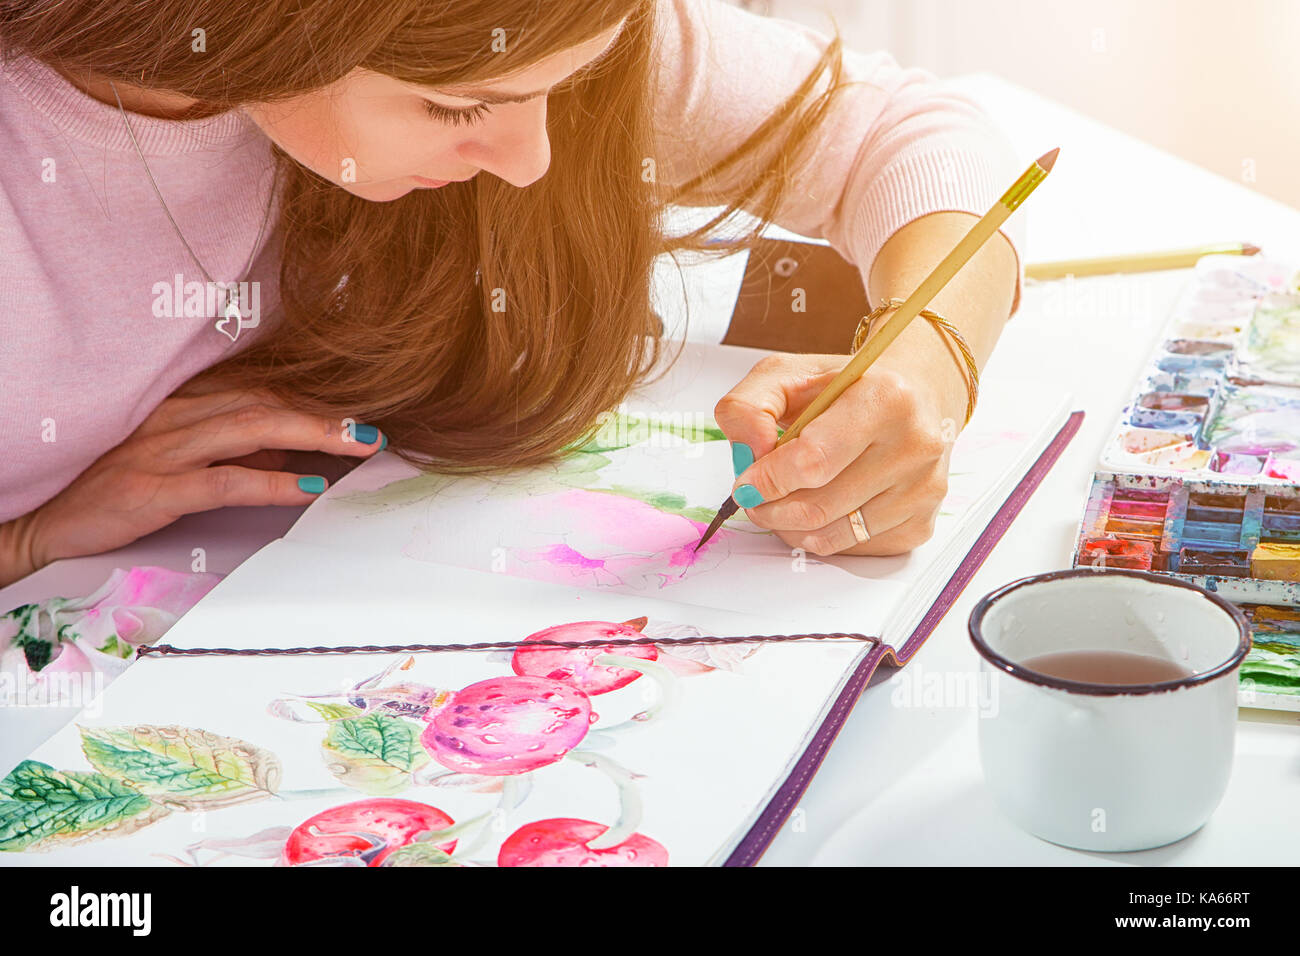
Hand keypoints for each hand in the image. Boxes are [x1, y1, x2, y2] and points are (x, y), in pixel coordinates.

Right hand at [9, 389, 385, 577]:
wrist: (51, 519)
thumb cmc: (123, 488)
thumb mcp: (186, 462)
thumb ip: (237, 453)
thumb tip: (295, 457)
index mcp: (187, 406)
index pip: (263, 390)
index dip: (315, 399)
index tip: (362, 408)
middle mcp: (179, 417)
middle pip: (267, 402)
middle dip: (327, 413)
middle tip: (375, 427)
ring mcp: (166, 449)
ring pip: (252, 428)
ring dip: (314, 435)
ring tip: (358, 444)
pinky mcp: (155, 488)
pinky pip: (225, 480)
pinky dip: (273, 483)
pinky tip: (309, 487)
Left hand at [713, 341, 965, 556]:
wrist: (915, 395)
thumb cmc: (848, 387)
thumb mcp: (786, 374)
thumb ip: (748, 407)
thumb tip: (748, 455)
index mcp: (885, 397)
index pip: (813, 461)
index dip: (769, 479)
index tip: (747, 483)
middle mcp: (915, 444)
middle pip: (819, 507)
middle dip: (771, 509)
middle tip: (755, 498)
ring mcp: (923, 489)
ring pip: (832, 535)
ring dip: (791, 526)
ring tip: (782, 502)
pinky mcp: (922, 523)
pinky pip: (853, 549)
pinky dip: (823, 536)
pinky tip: (820, 508)